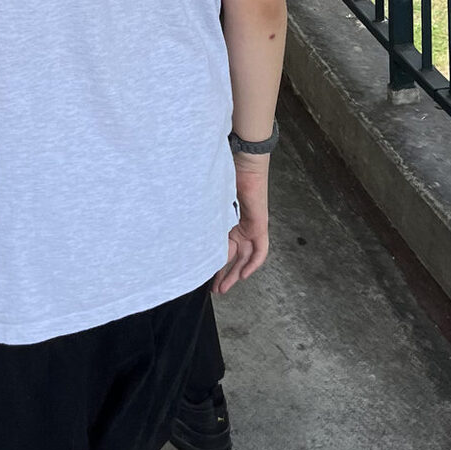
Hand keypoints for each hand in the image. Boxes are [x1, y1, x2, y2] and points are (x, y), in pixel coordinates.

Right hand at [214, 158, 269, 293]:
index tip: (204, 273)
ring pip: (245, 256)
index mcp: (227, 219)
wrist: (243, 160)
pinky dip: (253, 263)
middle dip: (224, 274)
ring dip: (235, 273)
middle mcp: (239, 225)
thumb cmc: (223, 173)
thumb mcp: (210, 202)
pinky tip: (244, 274)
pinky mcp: (260, 224)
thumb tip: (190, 236)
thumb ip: (205, 218)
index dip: (214, 261)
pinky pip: (260, 249)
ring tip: (224, 287)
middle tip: (215, 289)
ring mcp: (250, 225)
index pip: (222, 246)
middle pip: (233, 256)